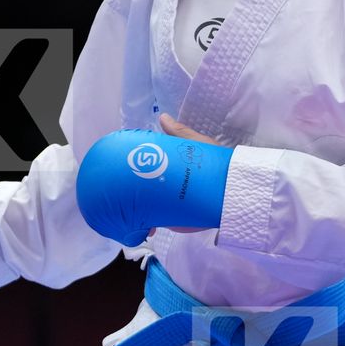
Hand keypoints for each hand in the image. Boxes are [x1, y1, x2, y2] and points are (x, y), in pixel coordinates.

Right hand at [75, 123, 233, 246]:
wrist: (231, 192)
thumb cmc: (213, 166)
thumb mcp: (196, 146)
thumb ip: (180, 134)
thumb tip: (162, 117)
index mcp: (168, 166)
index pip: (145, 165)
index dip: (132, 166)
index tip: (117, 167)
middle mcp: (164, 183)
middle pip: (141, 187)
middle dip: (127, 192)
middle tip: (113, 192)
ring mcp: (166, 201)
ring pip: (144, 206)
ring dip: (133, 211)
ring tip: (121, 213)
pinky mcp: (172, 216)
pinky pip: (154, 222)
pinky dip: (146, 226)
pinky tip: (141, 229)